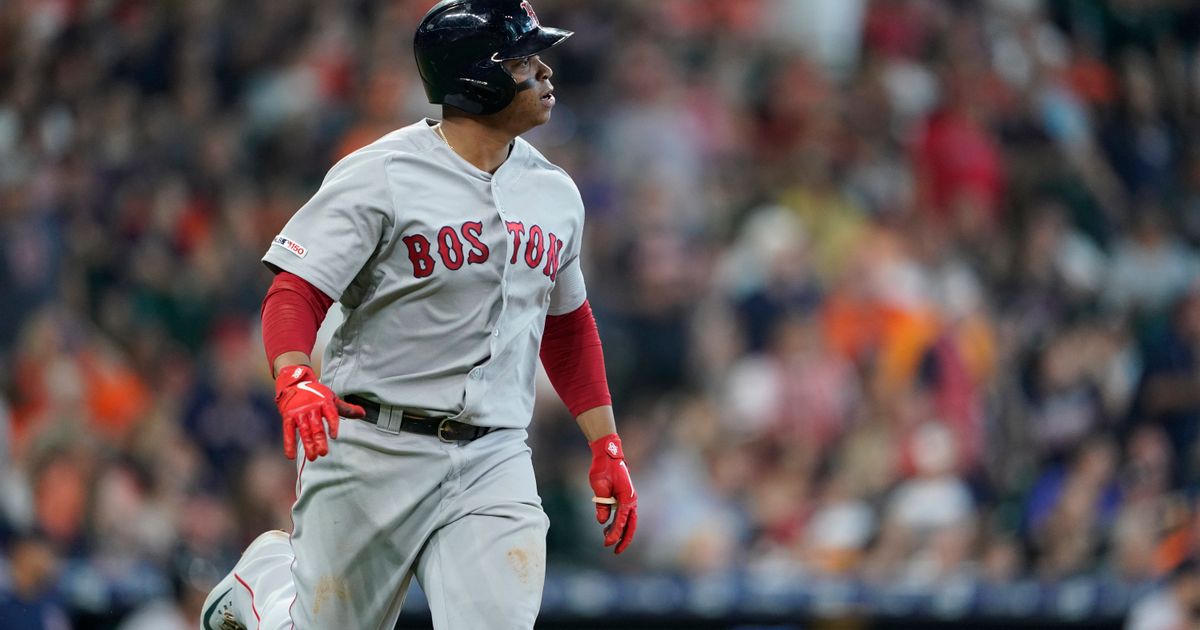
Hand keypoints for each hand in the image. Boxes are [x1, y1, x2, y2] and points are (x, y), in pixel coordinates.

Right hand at [274, 365, 364, 460]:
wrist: (294, 383)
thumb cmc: (316, 394)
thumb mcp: (331, 398)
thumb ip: (346, 408)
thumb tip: (363, 413)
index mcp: (324, 402)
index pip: (330, 414)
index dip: (332, 425)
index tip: (334, 437)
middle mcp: (311, 407)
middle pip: (316, 425)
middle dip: (319, 440)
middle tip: (323, 453)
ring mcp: (299, 412)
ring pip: (304, 430)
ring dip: (307, 444)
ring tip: (313, 457)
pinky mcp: (288, 416)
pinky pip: (288, 431)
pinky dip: (289, 444)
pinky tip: (291, 456)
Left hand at [588, 433, 636, 553]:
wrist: (608, 455)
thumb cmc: (603, 469)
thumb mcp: (599, 486)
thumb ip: (602, 505)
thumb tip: (603, 522)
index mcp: (627, 497)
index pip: (622, 520)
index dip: (615, 533)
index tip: (607, 543)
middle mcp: (631, 500)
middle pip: (631, 525)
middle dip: (624, 539)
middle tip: (615, 551)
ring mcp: (629, 499)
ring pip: (628, 521)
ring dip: (619, 531)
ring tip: (606, 538)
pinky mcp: (624, 498)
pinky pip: (623, 514)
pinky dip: (617, 523)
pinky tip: (607, 527)